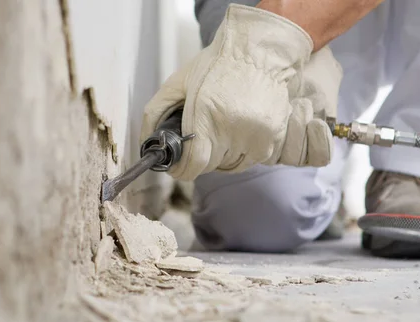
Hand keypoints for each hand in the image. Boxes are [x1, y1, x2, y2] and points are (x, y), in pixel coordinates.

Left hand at [140, 4, 341, 180]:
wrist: (259, 53)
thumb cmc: (215, 66)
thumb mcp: (177, 83)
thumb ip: (154, 114)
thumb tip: (147, 143)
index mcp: (206, 117)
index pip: (193, 165)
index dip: (181, 170)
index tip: (177, 167)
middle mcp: (233, 130)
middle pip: (210, 166)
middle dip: (199, 158)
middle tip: (198, 141)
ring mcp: (256, 136)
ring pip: (230, 166)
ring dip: (219, 158)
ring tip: (218, 134)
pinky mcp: (272, 138)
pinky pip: (250, 160)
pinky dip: (239, 154)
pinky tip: (235, 134)